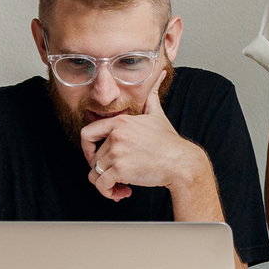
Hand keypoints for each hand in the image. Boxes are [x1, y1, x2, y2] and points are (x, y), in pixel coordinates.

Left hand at [80, 87, 201, 201]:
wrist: (181, 161)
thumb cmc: (169, 142)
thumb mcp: (157, 115)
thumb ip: (152, 97)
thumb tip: (160, 75)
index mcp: (120, 122)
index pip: (86, 133)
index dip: (87, 149)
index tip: (95, 157)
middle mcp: (116, 135)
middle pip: (92, 157)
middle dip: (102, 170)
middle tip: (116, 177)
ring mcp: (117, 152)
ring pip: (95, 173)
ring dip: (105, 184)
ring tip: (119, 187)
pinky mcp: (120, 169)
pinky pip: (101, 184)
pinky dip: (108, 192)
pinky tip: (121, 193)